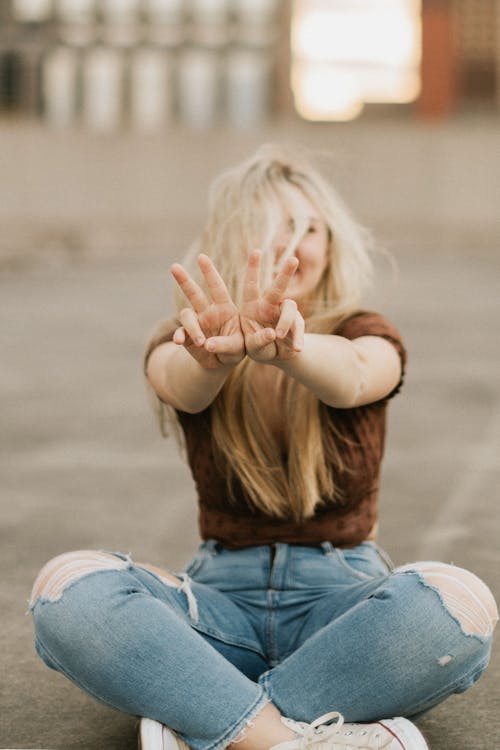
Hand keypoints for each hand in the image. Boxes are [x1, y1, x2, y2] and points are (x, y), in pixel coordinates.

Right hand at [171, 254, 244, 369]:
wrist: (222, 362)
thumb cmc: (235, 349)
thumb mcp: (237, 346)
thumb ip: (225, 344)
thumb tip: (207, 344)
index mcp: (224, 307)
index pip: (217, 286)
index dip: (209, 272)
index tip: (201, 257)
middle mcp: (207, 311)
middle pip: (194, 292)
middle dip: (184, 279)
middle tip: (174, 267)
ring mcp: (196, 322)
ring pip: (186, 314)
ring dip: (192, 327)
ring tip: (201, 342)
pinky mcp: (187, 335)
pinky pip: (180, 332)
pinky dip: (179, 336)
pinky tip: (179, 341)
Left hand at [240, 249, 304, 363]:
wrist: (274, 355)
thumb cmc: (257, 347)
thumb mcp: (251, 347)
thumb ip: (257, 341)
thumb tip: (272, 333)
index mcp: (251, 306)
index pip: (251, 285)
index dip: (253, 268)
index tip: (256, 251)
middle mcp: (269, 305)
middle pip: (278, 287)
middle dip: (285, 273)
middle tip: (293, 260)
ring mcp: (284, 313)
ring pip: (290, 308)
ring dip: (285, 322)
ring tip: (279, 336)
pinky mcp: (296, 323)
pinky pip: (299, 328)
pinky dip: (298, 339)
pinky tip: (297, 348)